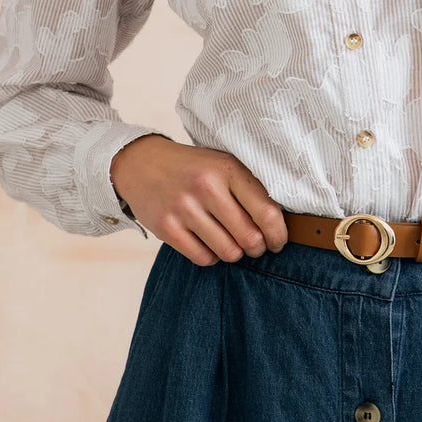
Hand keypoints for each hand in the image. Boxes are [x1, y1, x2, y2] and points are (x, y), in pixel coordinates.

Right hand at [109, 135, 288, 266]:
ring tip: (232, 243)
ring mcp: (184, 208)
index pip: (267, 212)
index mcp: (228, 168)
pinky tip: (209, 244)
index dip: (278, 234)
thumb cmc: (194, 168)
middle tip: (255, 246)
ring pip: (228, 252)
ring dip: (235, 253)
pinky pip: (203, 258)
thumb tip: (279, 225)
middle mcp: (207, 187)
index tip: (278, 242)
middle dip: (258, 248)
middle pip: (249, 237)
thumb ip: (250, 188)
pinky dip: (211, 257)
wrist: (142, 163)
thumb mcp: (223, 164)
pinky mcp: (166, 227)